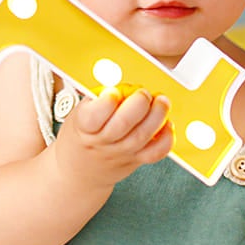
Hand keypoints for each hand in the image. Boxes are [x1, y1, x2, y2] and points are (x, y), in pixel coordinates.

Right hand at [56, 87, 172, 188]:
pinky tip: (166, 124)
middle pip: (124, 123)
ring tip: (161, 101)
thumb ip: (96, 97)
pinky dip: (166, 138)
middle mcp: (103, 142)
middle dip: (139, 103)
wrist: (78, 171)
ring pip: (143, 135)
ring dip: (157, 115)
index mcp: (84, 127)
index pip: (95, 115)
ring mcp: (121, 153)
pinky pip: (156, 152)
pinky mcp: (136, 160)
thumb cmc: (81, 135)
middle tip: (143, 92)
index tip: (113, 91)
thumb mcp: (78, 113)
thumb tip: (117, 73)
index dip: (107, 100)